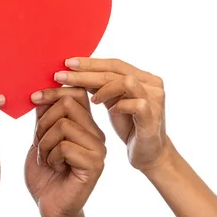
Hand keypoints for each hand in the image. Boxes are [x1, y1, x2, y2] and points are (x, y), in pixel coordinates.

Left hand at [26, 87, 105, 216]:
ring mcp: (98, 149)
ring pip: (63, 125)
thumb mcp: (40, 138)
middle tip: (39, 144)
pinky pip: (65, 146)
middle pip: (68, 104)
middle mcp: (96, 133)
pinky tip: (55, 168)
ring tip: (47, 159)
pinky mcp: (95, 165)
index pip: (76, 92)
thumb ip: (45, 116)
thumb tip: (42, 88)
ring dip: (44, 143)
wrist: (51, 208)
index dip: (53, 91)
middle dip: (43, 123)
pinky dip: (50, 157)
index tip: (33, 98)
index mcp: (85, 124)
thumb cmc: (45, 174)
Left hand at [54, 57, 168, 171]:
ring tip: (92, 100)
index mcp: (143, 77)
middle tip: (61, 76)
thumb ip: (100, 85)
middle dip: (86, 72)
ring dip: (104, 89)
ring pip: (126, 82)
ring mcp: (155, 100)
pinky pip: (136, 104)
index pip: (114, 63)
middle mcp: (152, 84)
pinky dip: (120, 106)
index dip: (90, 62)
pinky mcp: (153, 117)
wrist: (149, 153)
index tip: (67, 63)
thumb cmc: (129, 125)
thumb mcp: (112, 101)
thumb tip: (75, 70)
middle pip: (115, 70)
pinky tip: (111, 111)